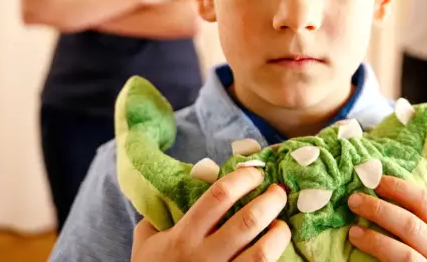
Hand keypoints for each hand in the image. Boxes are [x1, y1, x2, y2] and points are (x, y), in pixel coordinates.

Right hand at [131, 167, 289, 261]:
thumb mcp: (146, 243)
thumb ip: (157, 216)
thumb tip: (174, 190)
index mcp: (184, 236)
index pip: (219, 196)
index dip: (242, 178)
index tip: (255, 172)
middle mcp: (205, 256)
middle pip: (248, 221)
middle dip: (270, 201)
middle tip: (278, 191)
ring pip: (262, 253)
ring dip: (278, 234)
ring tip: (281, 224)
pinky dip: (274, 257)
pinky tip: (274, 249)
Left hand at [347, 176, 426, 261]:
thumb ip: (419, 222)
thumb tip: (379, 193)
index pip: (425, 201)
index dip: (398, 188)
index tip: (374, 180)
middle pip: (411, 225)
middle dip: (379, 210)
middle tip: (354, 200)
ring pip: (404, 254)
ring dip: (375, 240)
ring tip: (353, 231)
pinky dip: (378, 259)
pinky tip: (362, 253)